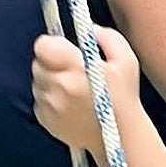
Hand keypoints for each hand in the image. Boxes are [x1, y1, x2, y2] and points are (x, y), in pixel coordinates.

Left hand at [32, 25, 141, 153]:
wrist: (119, 137)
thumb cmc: (124, 96)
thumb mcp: (127, 60)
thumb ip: (108, 37)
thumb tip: (89, 29)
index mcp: (74, 69)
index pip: (43, 46)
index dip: (52, 44)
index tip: (65, 49)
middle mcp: (57, 87)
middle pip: (38, 63)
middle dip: (53, 62)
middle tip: (73, 70)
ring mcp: (49, 105)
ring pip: (37, 82)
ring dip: (51, 81)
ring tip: (74, 88)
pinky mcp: (44, 120)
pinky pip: (39, 100)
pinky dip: (50, 99)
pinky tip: (70, 103)